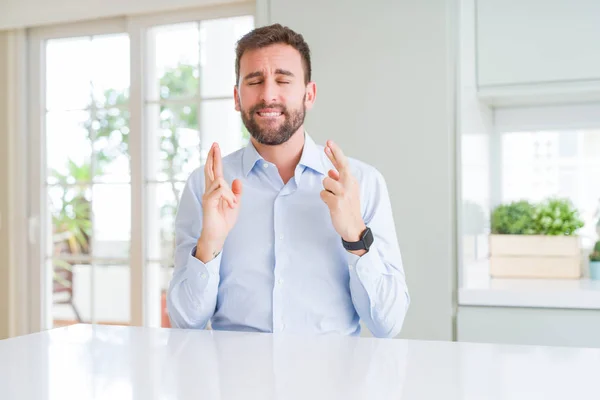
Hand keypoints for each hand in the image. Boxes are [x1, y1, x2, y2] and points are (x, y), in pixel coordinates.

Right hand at [196, 143, 242, 262]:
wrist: (218, 235)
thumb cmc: (224, 221)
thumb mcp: (234, 204)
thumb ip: (236, 192)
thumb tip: (237, 180)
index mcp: (216, 190)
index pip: (215, 171)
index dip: (215, 159)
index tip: (215, 147)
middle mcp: (209, 190)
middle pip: (210, 169)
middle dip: (213, 156)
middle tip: (215, 144)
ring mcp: (207, 195)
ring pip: (220, 181)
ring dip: (230, 193)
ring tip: (232, 204)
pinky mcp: (208, 202)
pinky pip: (220, 191)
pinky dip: (228, 196)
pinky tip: (230, 204)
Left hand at [320, 140, 366, 252]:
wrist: (353, 227)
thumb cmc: (349, 209)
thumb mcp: (347, 193)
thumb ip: (339, 181)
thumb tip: (330, 172)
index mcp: (352, 182)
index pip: (344, 164)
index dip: (336, 153)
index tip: (330, 143)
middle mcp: (350, 185)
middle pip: (341, 165)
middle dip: (334, 153)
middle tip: (328, 143)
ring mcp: (344, 193)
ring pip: (326, 182)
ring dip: (326, 189)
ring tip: (333, 198)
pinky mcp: (336, 202)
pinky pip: (323, 194)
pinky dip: (325, 199)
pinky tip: (332, 205)